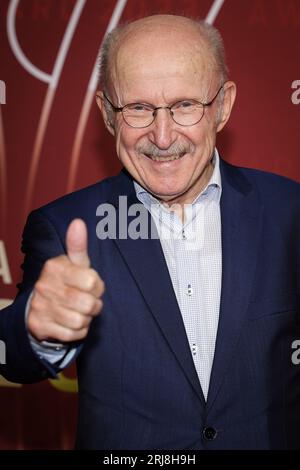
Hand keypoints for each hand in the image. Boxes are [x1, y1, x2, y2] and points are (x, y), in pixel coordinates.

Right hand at [27, 219, 103, 342]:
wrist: (40, 305)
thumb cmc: (66, 280)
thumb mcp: (74, 263)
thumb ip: (77, 245)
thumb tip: (78, 222)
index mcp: (55, 267)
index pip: (92, 282)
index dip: (97, 286)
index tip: (91, 285)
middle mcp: (45, 286)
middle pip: (88, 304)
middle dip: (94, 305)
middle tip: (87, 301)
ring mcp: (41, 307)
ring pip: (81, 321)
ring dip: (86, 319)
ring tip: (79, 311)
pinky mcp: (41, 326)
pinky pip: (73, 335)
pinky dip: (78, 331)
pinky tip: (71, 322)